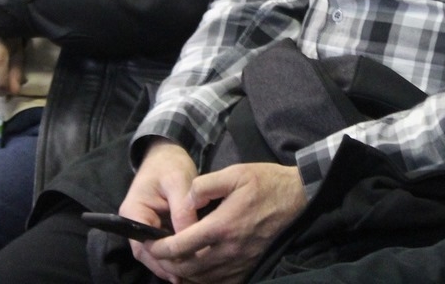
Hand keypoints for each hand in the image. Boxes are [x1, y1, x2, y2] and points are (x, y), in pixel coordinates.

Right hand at [118, 140, 201, 282]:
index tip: (181, 268)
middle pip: (148, 254)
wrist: (168, 154)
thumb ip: (183, 209)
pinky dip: (176, 254)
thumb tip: (191, 237)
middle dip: (167, 266)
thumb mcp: (178, 181)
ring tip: (192, 275)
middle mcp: (134, 223)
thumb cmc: (170, 165)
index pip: (143, 245)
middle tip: (188, 277)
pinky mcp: (157, 227)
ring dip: (172, 263)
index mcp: (133, 212)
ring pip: (156, 253)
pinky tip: (192, 263)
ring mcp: (145, 227)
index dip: (161, 259)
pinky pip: (165, 245)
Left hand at [135, 158, 307, 283]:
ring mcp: (239, 262)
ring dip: (182, 273)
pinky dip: (203, 281)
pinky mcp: (248, 266)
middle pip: (187, 268)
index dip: (159, 248)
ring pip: (201, 279)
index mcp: (222, 226)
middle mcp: (229, 250)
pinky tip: (195, 272)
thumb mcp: (234, 173)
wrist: (296, 197)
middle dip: (166, 263)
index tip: (148, 243)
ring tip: (170, 262)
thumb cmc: (264, 182)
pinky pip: (220, 283)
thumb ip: (204, 185)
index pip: (181, 246)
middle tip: (155, 253)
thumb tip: (185, 199)